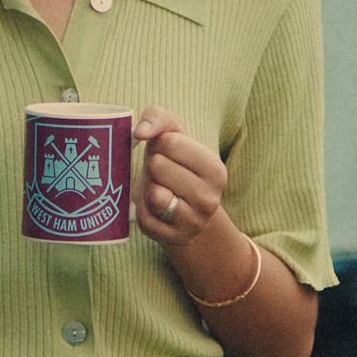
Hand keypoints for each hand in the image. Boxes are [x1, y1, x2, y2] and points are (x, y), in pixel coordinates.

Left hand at [133, 105, 227, 248]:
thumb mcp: (174, 133)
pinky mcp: (172, 239)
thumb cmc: (176, 162)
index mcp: (216, 170)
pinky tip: (154, 207)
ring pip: (153, 194)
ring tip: (159, 187)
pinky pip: (144, 217)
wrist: (186, 208)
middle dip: (153, 165)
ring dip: (148, 186)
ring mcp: (193, 223)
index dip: (159, 144)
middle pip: (158, 167)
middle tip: (162, 172)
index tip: (168, 152)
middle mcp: (210, 200)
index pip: (169, 142)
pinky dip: (142, 208)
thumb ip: (158, 118)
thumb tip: (140, 131)